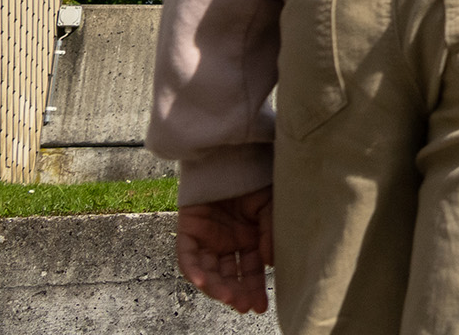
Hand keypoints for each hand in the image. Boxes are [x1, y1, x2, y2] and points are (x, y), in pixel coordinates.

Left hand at [176, 187, 272, 313]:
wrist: (232, 152)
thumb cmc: (255, 177)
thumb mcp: (270, 207)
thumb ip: (269, 234)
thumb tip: (270, 264)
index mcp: (249, 239)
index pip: (250, 270)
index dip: (254, 289)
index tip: (260, 306)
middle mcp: (227, 242)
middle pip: (228, 275)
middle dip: (236, 292)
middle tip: (245, 306)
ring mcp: (207, 238)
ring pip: (208, 271)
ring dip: (217, 287)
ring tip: (229, 298)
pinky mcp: (188, 231)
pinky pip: (188, 256)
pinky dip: (195, 270)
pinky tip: (204, 283)